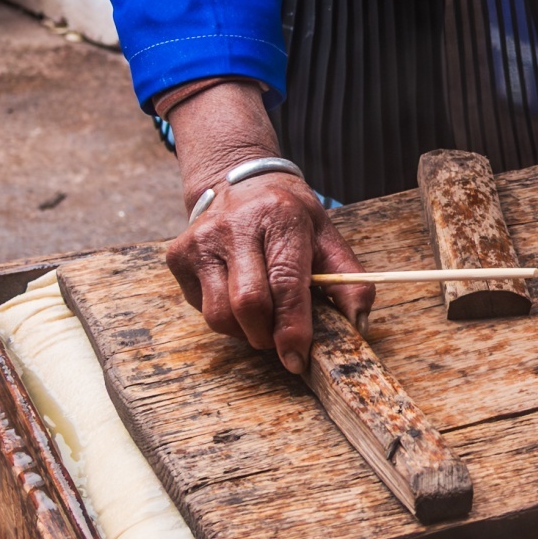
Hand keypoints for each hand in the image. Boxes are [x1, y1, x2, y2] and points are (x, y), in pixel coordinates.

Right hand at [160, 79, 373, 374]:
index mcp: (281, 217)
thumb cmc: (288, 217)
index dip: (293, 327)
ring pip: (218, 314)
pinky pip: (200, 307)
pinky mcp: (178, 255)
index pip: (286, 282)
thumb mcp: (326, 237)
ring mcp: (201, 240)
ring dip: (243, 331)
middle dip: (266, 335)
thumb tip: (359, 324)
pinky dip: (223, 315)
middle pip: (247, 304)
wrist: (238, 181)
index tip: (298, 357)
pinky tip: (234, 293)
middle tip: (279, 340)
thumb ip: (348, 279)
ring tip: (259, 315)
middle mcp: (236, 225)